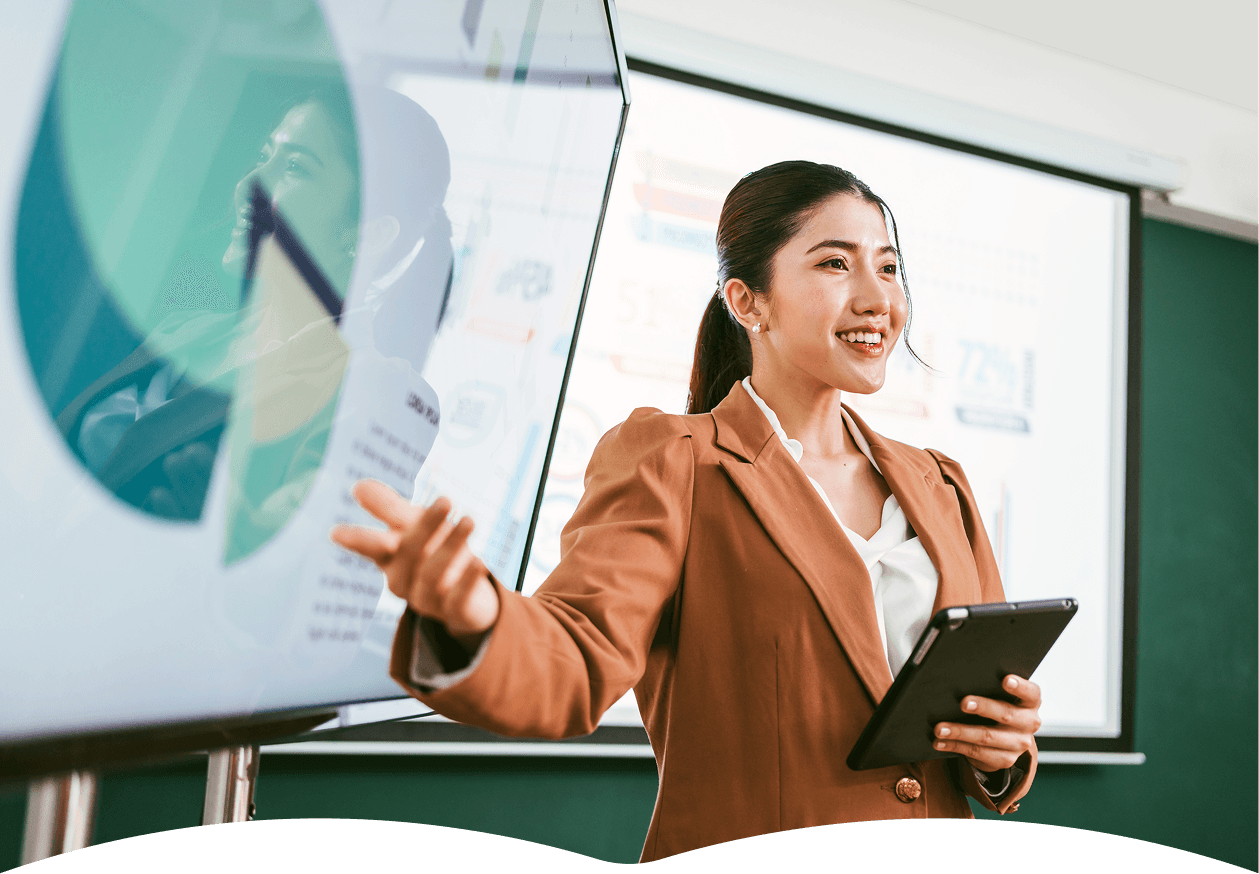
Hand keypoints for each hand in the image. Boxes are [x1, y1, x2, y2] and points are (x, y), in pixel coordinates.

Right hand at [329, 480, 499, 649]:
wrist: (469, 597)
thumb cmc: (435, 550)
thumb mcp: (414, 527)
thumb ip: (389, 508)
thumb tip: (358, 487)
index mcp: (389, 558)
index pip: (371, 548)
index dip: (357, 541)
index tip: (336, 533)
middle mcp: (404, 580)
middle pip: (410, 553)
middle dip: (426, 527)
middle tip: (446, 500)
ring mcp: (427, 599)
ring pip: (434, 574)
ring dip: (453, 545)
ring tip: (469, 520)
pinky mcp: (454, 612)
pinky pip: (458, 599)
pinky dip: (468, 579)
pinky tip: (480, 560)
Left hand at [932, 675, 1040, 772]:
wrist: (1007, 736)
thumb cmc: (998, 704)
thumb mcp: (1000, 694)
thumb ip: (989, 685)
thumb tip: (959, 677)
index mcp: (1030, 702)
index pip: (1030, 692)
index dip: (1019, 686)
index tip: (1004, 679)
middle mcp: (1029, 723)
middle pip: (1006, 714)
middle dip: (983, 707)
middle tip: (962, 702)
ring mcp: (1018, 744)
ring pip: (986, 737)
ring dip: (960, 732)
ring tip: (939, 728)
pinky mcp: (1004, 760)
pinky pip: (976, 753)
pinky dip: (955, 746)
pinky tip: (939, 742)